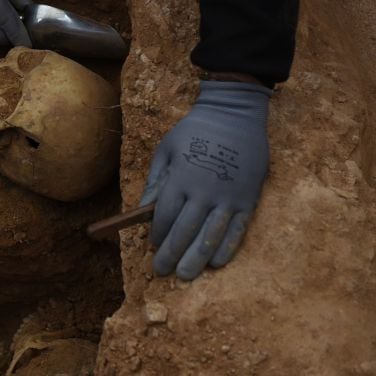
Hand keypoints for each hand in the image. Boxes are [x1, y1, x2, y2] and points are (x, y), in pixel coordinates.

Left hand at [139, 81, 272, 279]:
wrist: (235, 115)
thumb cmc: (193, 132)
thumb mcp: (165, 150)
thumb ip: (156, 181)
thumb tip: (143, 212)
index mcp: (180, 178)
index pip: (165, 216)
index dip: (157, 234)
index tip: (152, 245)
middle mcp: (204, 191)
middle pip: (184, 232)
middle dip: (171, 254)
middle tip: (161, 271)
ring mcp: (228, 197)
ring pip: (210, 237)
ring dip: (196, 259)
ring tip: (185, 275)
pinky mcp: (248, 199)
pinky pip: (237, 230)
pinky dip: (225, 248)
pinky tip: (215, 262)